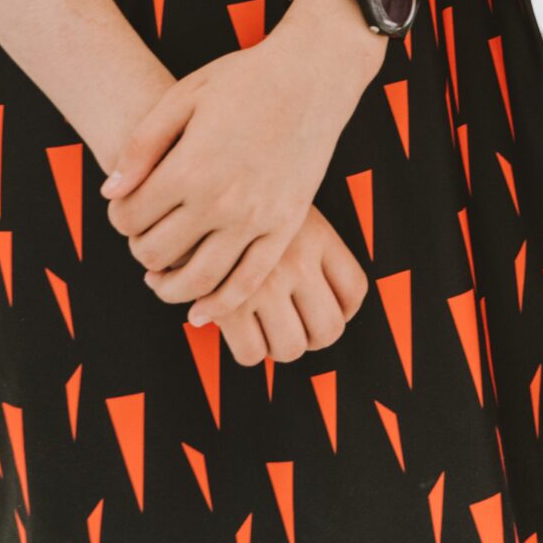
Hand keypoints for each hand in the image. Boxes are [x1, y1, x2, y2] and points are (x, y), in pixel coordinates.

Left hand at [101, 16, 374, 321]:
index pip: (131, 217)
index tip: (123, 211)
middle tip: (141, 238)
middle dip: (139, 250)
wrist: (313, 75)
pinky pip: (248, 281)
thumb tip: (109, 194)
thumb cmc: (243, 79)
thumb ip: (141, 147)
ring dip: (169, 288)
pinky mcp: (285, 227)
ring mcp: (256, 218)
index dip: (118, 219)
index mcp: (189, 167)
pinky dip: (220, 304)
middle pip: (158, 253)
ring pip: (198, 279)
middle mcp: (220, 200)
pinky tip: (200, 311)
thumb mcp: (182, 97)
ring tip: (159, 279)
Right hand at [203, 206, 368, 366]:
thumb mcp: (285, 204)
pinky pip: (251, 353)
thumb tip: (333, 299)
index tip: (323, 308)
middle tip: (292, 324)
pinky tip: (238, 328)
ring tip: (264, 326)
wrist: (189, 189)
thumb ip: (308, 242)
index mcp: (316, 234)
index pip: (353, 290)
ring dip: (278, 345)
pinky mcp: (228, 303)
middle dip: (311, 337)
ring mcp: (264, 283)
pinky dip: (247, 349)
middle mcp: (297, 260)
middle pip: (328, 329)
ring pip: (290, 348)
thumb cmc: (237, 199)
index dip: (343, 311)